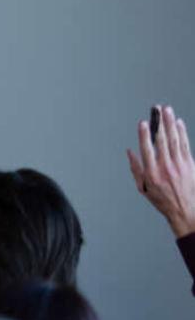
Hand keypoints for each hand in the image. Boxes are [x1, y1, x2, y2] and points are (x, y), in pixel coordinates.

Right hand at [128, 105, 194, 237]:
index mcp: (152, 174)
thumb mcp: (143, 188)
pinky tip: (178, 123)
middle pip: (162, 140)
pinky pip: (185, 144)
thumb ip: (136, 168)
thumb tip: (130, 152)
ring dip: (171, 123)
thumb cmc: (163, 200)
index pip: (147, 149)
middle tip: (157, 109)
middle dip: (159, 123)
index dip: (145, 135)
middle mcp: (166, 168)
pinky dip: (182, 132)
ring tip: (168, 110)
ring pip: (175, 139)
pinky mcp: (190, 164)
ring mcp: (179, 165)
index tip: (143, 123)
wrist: (186, 210)